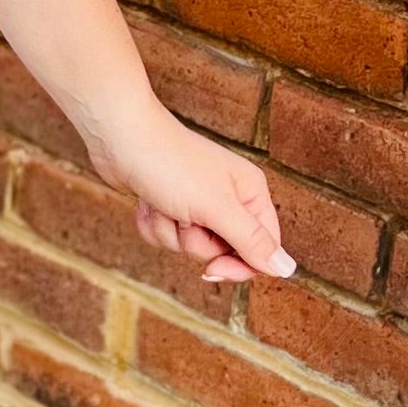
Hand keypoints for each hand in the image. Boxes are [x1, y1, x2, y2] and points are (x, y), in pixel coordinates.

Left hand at [87, 105, 295, 287]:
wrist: (120, 136)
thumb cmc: (170, 163)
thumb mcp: (217, 208)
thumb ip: (252, 241)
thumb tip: (287, 269)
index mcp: (250, 192)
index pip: (261, 248)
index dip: (239, 265)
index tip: (212, 270)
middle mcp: (228, 198)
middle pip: (223, 251)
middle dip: (195, 242)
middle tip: (186, 219)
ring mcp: (196, 202)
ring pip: (189, 246)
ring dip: (169, 232)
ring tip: (163, 203)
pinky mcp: (168, 205)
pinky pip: (165, 236)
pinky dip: (152, 224)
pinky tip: (146, 202)